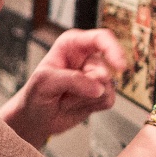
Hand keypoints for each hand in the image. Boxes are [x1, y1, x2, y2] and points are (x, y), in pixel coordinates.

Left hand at [1, 28, 126, 144]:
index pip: (100, 38)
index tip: (119, 67)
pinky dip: (90, 107)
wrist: (36, 118)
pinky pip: (108, 101)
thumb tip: (99, 88)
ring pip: (107, 87)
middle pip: (103, 70)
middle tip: (63, 93)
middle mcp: (87, 57)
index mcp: (72, 44)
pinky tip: (75, 106)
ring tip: (65, 99)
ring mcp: (97, 76)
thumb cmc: (36, 93)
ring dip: (83, 99)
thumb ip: (72, 80)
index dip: (113, 50)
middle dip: (84, 87)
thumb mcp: (45, 82)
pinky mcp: (102, 94)